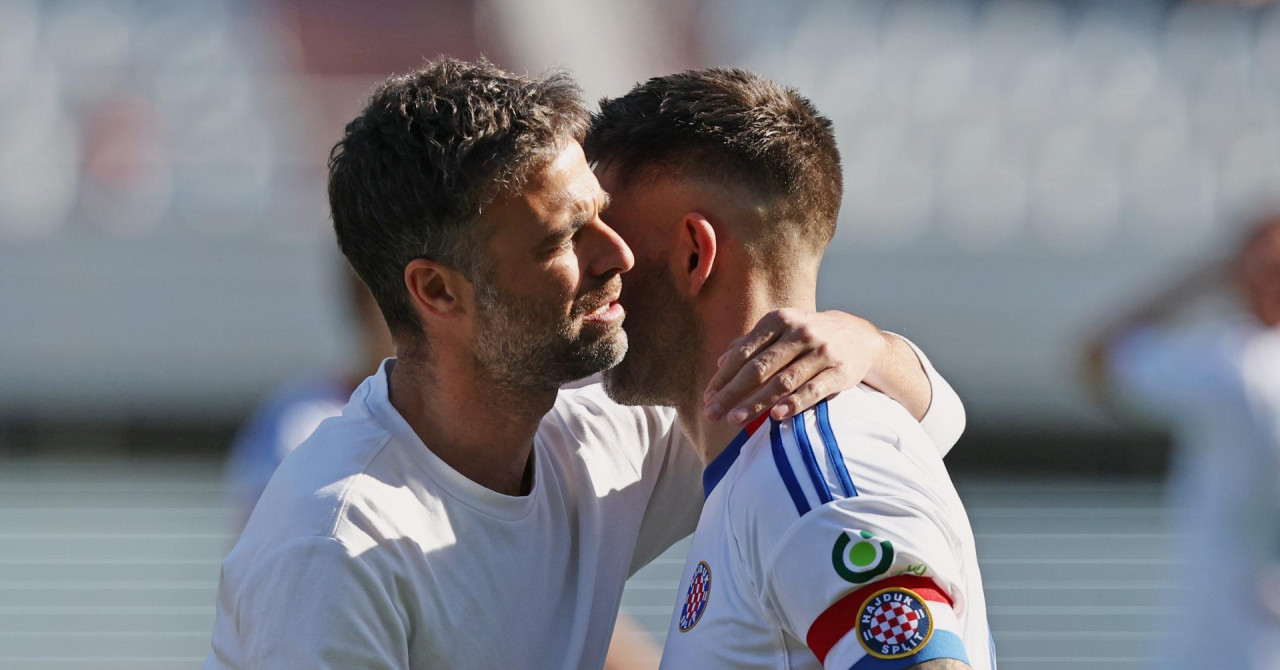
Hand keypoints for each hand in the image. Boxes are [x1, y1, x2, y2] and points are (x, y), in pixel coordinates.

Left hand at [703, 308, 887, 424]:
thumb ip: (751, 344)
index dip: (724, 377)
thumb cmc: (808, 336)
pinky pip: (814, 390)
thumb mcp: (781, 330)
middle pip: (759, 368)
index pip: (744, 353)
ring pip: (783, 381)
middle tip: (712, 414)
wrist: (859, 336)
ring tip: (735, 420)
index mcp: (779, 320)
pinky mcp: (840, 371)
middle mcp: (799, 332)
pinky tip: (776, 416)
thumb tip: (720, 362)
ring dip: (756, 403)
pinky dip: (795, 404)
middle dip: (732, 393)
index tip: (708, 397)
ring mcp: (821, 351)